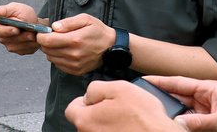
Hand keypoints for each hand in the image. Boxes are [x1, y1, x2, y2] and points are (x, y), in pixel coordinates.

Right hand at [0, 2, 41, 54]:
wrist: (36, 22)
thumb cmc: (23, 13)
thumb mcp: (15, 8)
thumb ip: (3, 10)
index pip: (0, 31)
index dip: (8, 31)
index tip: (16, 29)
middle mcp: (2, 37)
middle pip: (8, 41)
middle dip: (20, 37)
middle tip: (30, 34)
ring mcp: (10, 45)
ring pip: (16, 47)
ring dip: (26, 42)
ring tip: (34, 36)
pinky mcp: (19, 51)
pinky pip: (24, 51)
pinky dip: (31, 46)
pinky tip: (35, 40)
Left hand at [37, 13, 115, 75]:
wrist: (112, 47)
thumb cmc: (98, 31)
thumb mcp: (85, 19)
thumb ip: (68, 22)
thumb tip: (54, 27)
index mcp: (75, 40)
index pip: (47, 41)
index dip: (41, 36)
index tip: (43, 32)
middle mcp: (73, 54)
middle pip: (47, 50)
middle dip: (45, 42)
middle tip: (52, 36)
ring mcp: (74, 65)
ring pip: (51, 58)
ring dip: (51, 50)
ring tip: (60, 44)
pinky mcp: (76, 71)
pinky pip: (58, 65)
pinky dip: (58, 58)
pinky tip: (65, 51)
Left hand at [65, 80, 182, 131]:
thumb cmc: (144, 118)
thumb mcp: (119, 88)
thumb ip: (95, 88)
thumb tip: (88, 95)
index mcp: (85, 120)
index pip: (72, 108)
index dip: (86, 100)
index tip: (99, 99)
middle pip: (86, 120)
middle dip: (98, 112)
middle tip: (118, 107)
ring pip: (99, 129)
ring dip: (108, 123)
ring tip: (127, 119)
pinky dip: (116, 131)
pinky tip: (129, 128)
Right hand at [145, 76, 216, 131]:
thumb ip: (199, 122)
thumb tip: (176, 123)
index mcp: (208, 88)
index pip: (179, 83)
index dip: (161, 81)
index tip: (145, 80)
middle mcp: (204, 97)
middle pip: (177, 96)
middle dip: (162, 98)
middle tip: (145, 100)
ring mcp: (205, 110)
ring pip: (181, 110)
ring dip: (171, 113)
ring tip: (155, 113)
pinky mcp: (207, 122)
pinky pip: (188, 122)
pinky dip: (179, 123)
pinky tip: (171, 125)